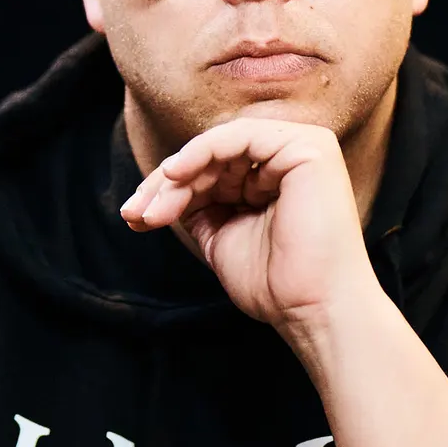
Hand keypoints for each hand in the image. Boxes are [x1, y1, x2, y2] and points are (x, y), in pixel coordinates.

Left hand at [120, 117, 377, 330]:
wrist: (312, 309)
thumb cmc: (275, 284)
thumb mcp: (221, 236)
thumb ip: (199, 206)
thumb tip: (158, 191)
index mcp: (273, 179)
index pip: (211, 171)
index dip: (168, 192)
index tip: (135, 218)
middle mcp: (288, 158)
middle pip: (210, 158)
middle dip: (165, 186)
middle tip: (135, 214)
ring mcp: (301, 148)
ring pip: (218, 147)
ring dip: (177, 177)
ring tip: (153, 211)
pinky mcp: (307, 147)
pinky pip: (238, 137)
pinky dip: (200, 152)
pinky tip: (175, 175)